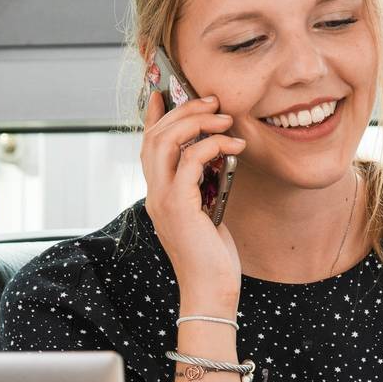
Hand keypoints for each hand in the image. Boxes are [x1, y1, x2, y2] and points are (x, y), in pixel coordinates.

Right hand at [140, 90, 246, 306]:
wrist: (210, 290)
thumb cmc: (212, 257)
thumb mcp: (207, 213)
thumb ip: (204, 186)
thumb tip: (217, 157)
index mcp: (158, 195)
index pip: (148, 146)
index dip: (153, 116)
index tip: (163, 91)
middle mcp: (154, 194)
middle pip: (155, 136)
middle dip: (183, 111)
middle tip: (212, 102)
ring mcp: (162, 200)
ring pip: (165, 142)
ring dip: (196, 123)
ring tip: (224, 118)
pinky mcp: (179, 206)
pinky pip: (189, 161)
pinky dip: (212, 146)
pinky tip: (234, 146)